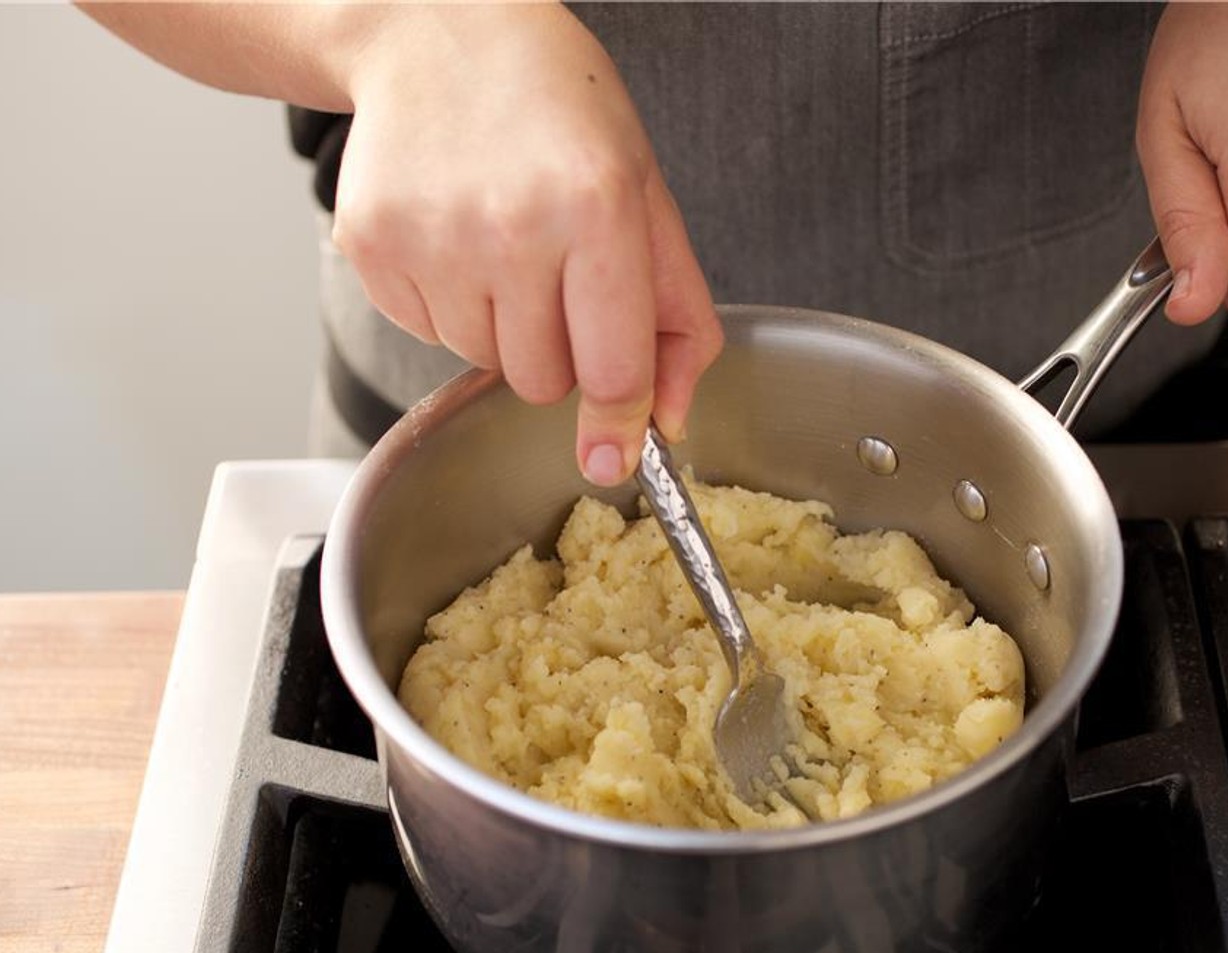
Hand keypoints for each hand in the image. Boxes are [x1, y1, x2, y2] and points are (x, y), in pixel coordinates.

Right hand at [330, 4, 722, 483]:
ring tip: (502, 242)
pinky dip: (449, 304)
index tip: (612, 456)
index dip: (618, 423)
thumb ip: (675, 314)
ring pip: (484, 364)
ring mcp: (432, 239)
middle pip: (542, 383)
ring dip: (502, 326)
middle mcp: (510, 228)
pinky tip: (456, 235)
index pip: (611, 368)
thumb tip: (668, 417)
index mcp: (595, 209)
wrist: (439, 32)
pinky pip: (427, 333)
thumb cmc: (556, 107)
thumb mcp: (646, 192)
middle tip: (556, 276)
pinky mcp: (374, 246)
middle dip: (559, 351)